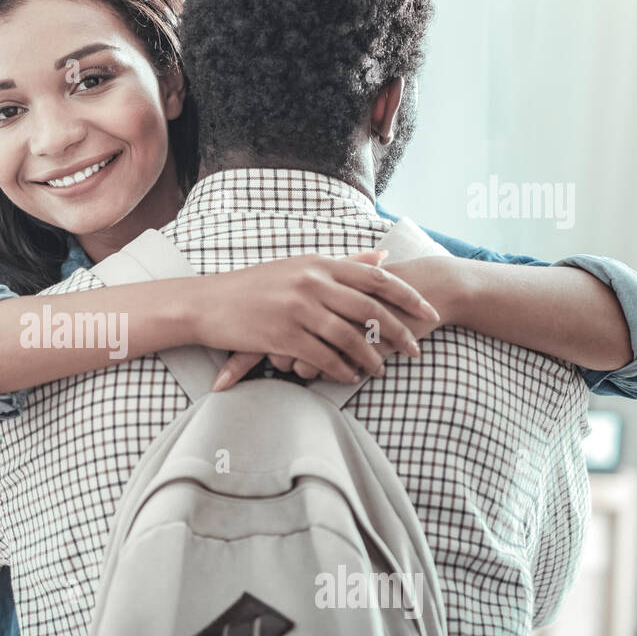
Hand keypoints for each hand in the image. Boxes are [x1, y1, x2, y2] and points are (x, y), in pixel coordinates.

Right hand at [197, 249, 441, 389]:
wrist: (206, 303)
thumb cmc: (255, 286)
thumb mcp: (301, 266)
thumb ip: (344, 264)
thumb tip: (383, 257)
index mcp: (319, 264)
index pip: (376, 279)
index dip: (408, 296)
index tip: (429, 312)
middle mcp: (312, 283)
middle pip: (369, 310)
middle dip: (398, 332)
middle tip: (414, 349)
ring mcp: (297, 309)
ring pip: (348, 337)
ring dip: (370, 357)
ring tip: (382, 370)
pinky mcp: (282, 335)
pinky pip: (322, 357)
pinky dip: (340, 370)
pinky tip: (349, 378)